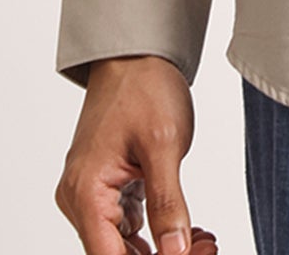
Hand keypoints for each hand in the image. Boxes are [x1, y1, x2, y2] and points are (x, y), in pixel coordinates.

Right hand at [54, 54, 219, 252]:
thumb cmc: (144, 87)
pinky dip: (157, 232)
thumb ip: (168, 204)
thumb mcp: (165, 145)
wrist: (136, 53)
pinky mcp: (105, 188)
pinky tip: (189, 231)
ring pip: (123, 246)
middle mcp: (80, 200)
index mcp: (85, 193)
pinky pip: (127, 226)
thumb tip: (175, 253)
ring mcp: (91, 195)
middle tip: (208, 248)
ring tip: (204, 241)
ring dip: (163, 249)